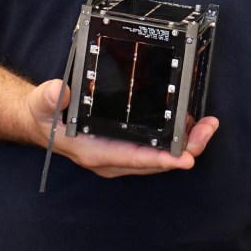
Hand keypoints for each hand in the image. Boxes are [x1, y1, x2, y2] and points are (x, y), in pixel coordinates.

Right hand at [28, 79, 218, 177]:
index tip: (187, 159)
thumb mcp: (43, 104)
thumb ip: (50, 98)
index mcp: (96, 153)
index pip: (134, 158)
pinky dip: (176, 137)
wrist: (43, 121)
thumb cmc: (45, 115)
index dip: (162, 159)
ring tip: (208, 125)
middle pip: (156, 160)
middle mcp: (113, 158)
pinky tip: (191, 121)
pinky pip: (156, 146)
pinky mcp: (127, 144)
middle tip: (207, 130)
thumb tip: (60, 91)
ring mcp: (122, 153)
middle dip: (185, 148)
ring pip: (160, 154)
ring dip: (186, 143)